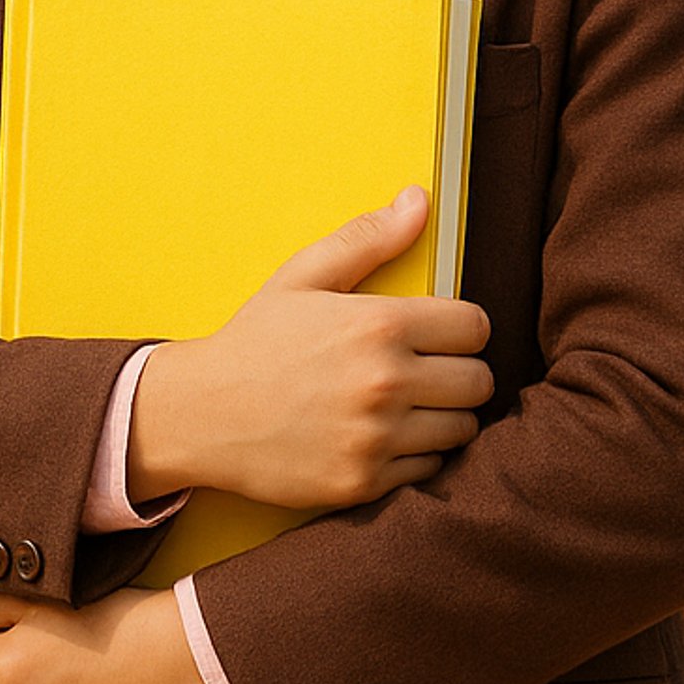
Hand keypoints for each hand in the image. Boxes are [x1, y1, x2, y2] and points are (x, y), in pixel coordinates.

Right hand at [127, 187, 491, 510]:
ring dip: (444, 415)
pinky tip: (386, 435)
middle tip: (428, 369)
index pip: (475, 327)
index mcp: (378, 324)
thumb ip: (368, 238)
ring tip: (409, 403)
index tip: (442, 333)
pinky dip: (418, 454)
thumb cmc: (257, 340)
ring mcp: (377, 437)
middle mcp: (385, 382)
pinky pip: (431, 469)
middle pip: (478, 381)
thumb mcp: (303, 275)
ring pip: (463, 428)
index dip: (462, 327)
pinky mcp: (367, 482)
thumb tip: (419, 200)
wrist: (205, 413)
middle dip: (460, 372)